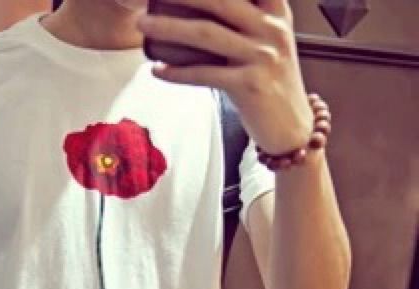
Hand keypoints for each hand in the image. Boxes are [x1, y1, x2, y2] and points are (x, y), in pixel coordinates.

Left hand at [136, 0, 314, 154]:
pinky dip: (177, 73)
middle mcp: (271, 29)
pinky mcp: (250, 86)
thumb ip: (247, 20)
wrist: (293, 127)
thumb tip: (203, 9)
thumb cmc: (273, 83)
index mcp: (275, 12)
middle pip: (221, 0)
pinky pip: (205, 75)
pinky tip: (157, 70)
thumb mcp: (269, 41)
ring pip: (206, 35)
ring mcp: (262, 57)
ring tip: (143, 26)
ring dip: (169, 28)